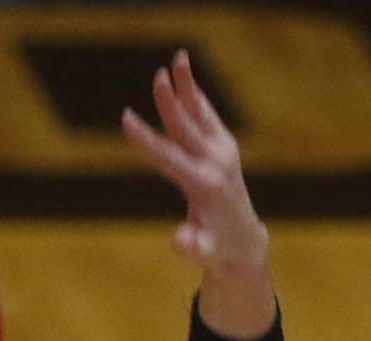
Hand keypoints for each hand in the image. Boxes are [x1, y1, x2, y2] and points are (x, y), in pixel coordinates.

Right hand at [121, 49, 267, 276]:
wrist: (244, 242)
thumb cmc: (216, 248)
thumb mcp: (202, 253)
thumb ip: (191, 246)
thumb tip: (178, 240)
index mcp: (203, 185)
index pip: (169, 157)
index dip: (146, 139)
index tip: (126, 119)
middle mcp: (216, 163)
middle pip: (188, 127)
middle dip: (171, 103)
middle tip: (158, 76)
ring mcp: (224, 152)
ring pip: (201, 114)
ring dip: (189, 86)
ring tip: (180, 58)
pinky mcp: (226, 147)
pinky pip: (207, 117)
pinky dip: (196, 96)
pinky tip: (185, 77)